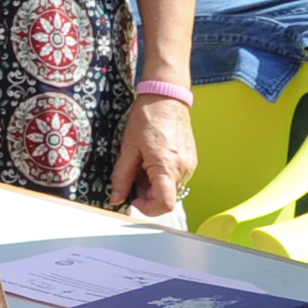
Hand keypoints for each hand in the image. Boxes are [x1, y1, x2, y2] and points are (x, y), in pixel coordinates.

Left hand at [108, 95, 195, 215]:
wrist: (166, 98)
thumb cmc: (147, 118)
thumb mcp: (128, 148)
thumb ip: (122, 177)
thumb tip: (116, 198)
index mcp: (167, 167)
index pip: (164, 205)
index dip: (147, 208)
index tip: (133, 199)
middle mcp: (183, 170)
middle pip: (166, 198)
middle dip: (146, 194)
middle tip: (132, 176)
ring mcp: (189, 166)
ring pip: (170, 189)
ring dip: (153, 185)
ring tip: (141, 164)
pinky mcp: (190, 161)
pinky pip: (175, 178)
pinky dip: (161, 176)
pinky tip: (151, 160)